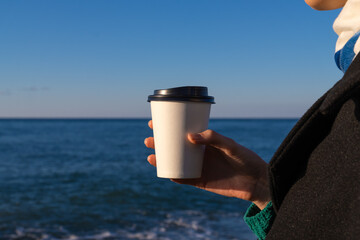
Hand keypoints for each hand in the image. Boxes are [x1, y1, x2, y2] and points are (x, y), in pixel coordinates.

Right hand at [144, 120, 270, 209]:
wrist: (256, 181)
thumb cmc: (246, 159)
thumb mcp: (231, 145)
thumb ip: (213, 138)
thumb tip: (190, 136)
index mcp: (205, 141)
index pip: (183, 132)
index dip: (169, 127)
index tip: (155, 122)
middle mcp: (200, 153)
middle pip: (175, 147)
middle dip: (160, 143)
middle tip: (148, 140)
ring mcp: (199, 167)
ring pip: (176, 162)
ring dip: (162, 159)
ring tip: (150, 156)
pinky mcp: (201, 181)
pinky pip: (184, 179)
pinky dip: (174, 176)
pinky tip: (164, 172)